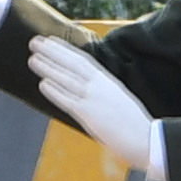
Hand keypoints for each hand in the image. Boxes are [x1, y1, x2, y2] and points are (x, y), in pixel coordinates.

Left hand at [25, 30, 161, 180]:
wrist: (148, 139)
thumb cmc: (134, 125)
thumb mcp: (118, 100)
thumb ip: (102, 93)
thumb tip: (85, 90)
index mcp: (109, 82)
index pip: (84, 60)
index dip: (65, 49)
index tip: (51, 40)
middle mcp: (101, 86)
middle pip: (73, 64)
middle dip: (52, 52)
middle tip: (34, 42)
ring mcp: (95, 99)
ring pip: (68, 79)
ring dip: (48, 68)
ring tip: (32, 58)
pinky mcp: (90, 114)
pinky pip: (69, 100)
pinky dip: (55, 91)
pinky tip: (42, 84)